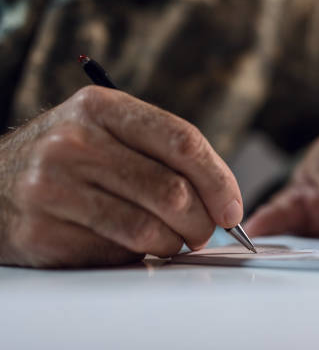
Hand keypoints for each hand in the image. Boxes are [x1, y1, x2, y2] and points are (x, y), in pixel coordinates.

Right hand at [0, 86, 242, 266]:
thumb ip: (161, 152)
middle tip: (204, 230)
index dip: (219, 179)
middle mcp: (74, 142)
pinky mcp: (43, 231)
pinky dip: (138, 255)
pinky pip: (116, 253)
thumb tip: (222, 198)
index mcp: (101, 107)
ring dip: (174, 243)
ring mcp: (53, 187)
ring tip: (172, 240)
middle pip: (171, 191)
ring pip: (149, 228)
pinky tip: (132, 245)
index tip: (232, 207)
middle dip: (202, 221)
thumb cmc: (67, 158)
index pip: (182, 141)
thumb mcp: (106, 130)